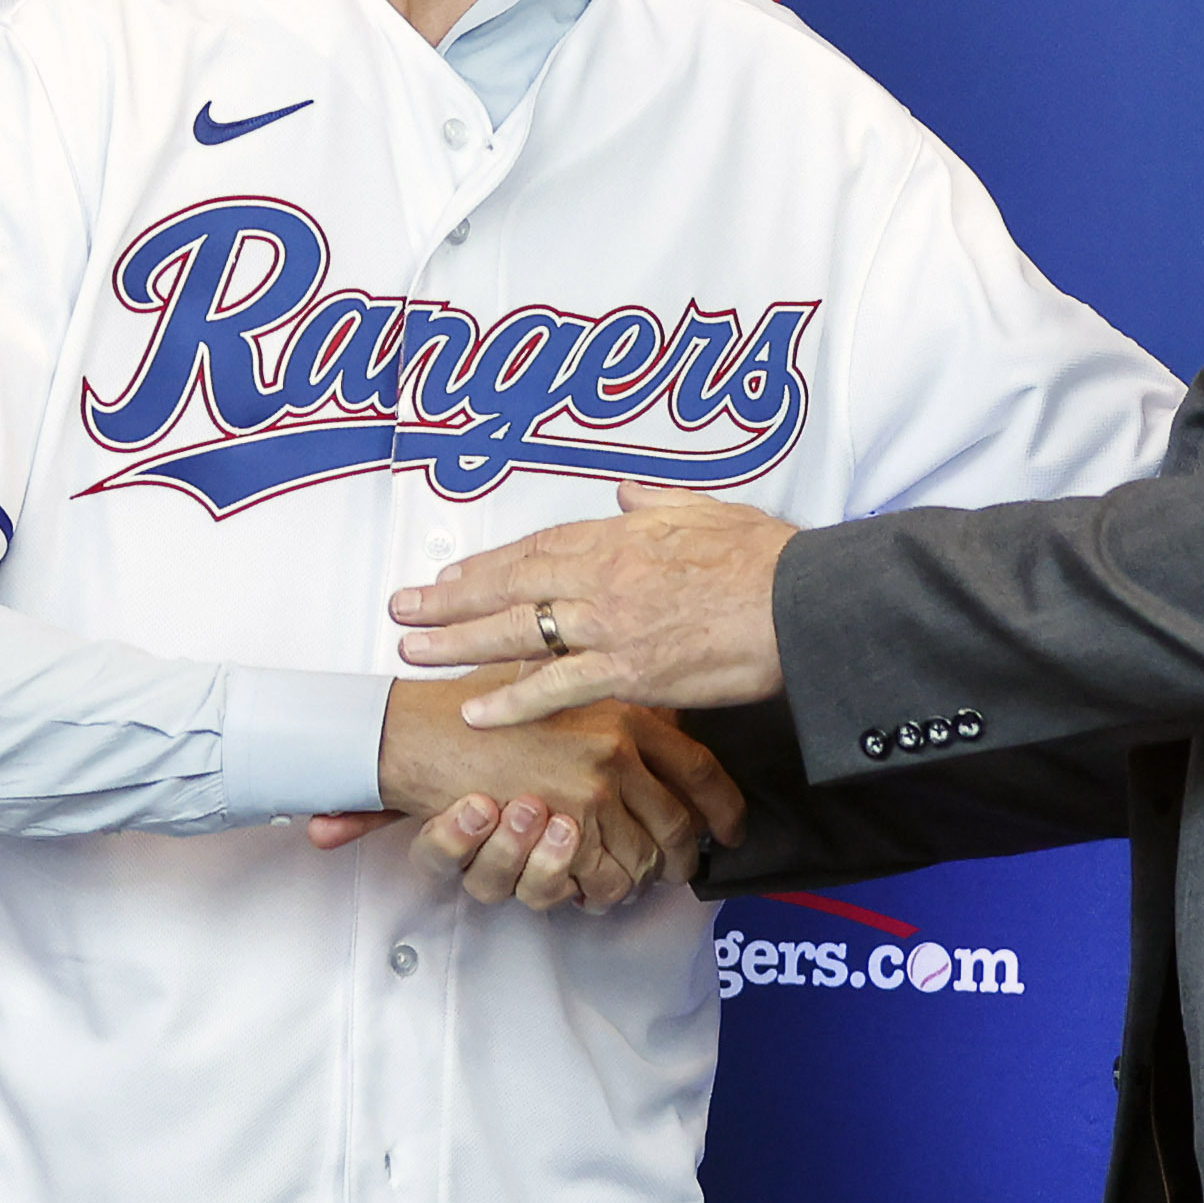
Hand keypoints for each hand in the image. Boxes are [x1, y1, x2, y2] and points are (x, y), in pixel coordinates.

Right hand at [301, 664, 745, 912]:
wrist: (414, 731)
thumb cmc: (473, 704)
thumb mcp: (550, 681)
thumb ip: (602, 701)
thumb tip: (658, 723)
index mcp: (622, 711)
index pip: (699, 767)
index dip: (723, 806)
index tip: (732, 829)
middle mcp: (615, 750)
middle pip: (677, 825)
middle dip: (679, 859)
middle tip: (675, 872)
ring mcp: (590, 793)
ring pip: (642, 861)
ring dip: (633, 881)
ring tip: (621, 881)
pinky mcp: (561, 831)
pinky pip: (602, 881)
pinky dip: (596, 892)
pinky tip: (585, 885)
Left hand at [388, 482, 799, 727]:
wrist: (803, 604)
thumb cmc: (765, 559)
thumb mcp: (706, 510)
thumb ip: (656, 504)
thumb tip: (627, 492)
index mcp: (619, 536)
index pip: (534, 550)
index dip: (486, 566)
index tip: (449, 577)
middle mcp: (602, 577)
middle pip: (509, 586)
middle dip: (449, 600)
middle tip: (401, 611)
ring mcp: (611, 626)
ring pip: (518, 633)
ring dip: (458, 642)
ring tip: (412, 652)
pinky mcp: (630, 672)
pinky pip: (557, 688)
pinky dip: (511, 699)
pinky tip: (474, 710)